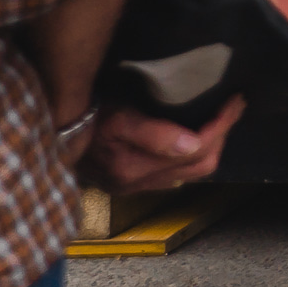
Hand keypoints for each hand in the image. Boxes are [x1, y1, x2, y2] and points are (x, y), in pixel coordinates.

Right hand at [84, 101, 239, 196]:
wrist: (52, 132)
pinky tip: (195, 135)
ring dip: (211, 146)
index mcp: (135, 169)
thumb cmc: (85, 119)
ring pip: (190, 173)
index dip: (222, 126)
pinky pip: (174, 173)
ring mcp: (133, 184)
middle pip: (200, 166)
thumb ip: (155, 135)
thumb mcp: (119, 119)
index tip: (235, 101)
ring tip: (221, 119)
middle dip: (223, 136)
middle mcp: (137, 182)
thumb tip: (193, 145)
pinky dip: (192, 154)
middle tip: (233, 108)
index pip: (198, 152)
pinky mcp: (129, 181)